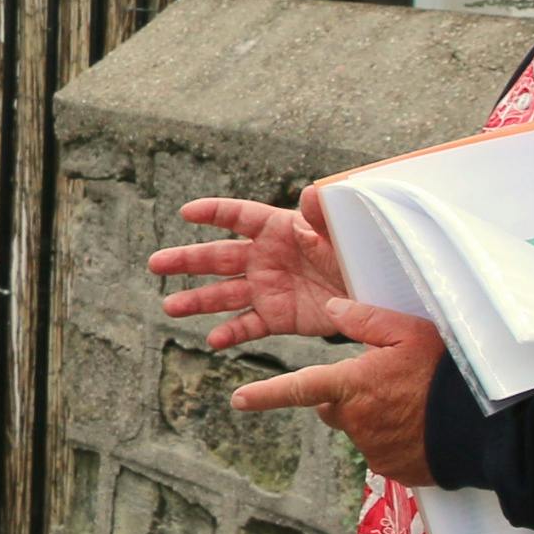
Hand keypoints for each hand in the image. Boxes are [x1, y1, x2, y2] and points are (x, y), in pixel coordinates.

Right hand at [149, 191, 361, 348]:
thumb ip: (324, 215)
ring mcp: (268, 289)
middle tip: (155, 264)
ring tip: (170, 308)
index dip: (212, 212)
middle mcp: (265, 258)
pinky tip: (213, 340)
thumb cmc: (363, 253)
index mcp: (278, 229)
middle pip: (217, 256)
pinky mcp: (277, 317)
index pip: (238, 216)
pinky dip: (230, 333)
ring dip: (196, 300)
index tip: (186, 212)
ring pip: (223, 294)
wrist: (378, 294)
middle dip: (185, 260)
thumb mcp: (344, 231)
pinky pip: (247, 325)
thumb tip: (308, 193)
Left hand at [229, 302, 447, 485]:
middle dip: (346, 396)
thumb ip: (367, 320)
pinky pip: (382, 450)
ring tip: (413, 404)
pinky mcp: (392, 470)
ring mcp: (373, 449)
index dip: (266, 394)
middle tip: (384, 383)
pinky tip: (420, 426)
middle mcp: (356, 421)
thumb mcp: (411, 334)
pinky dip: (394, 438)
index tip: (238, 400)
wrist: (484, 429)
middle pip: (333, 407)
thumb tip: (331, 308)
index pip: (300, 388)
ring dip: (375, 416)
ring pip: (359, 428)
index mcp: (353, 386)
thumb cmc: (448, 376)